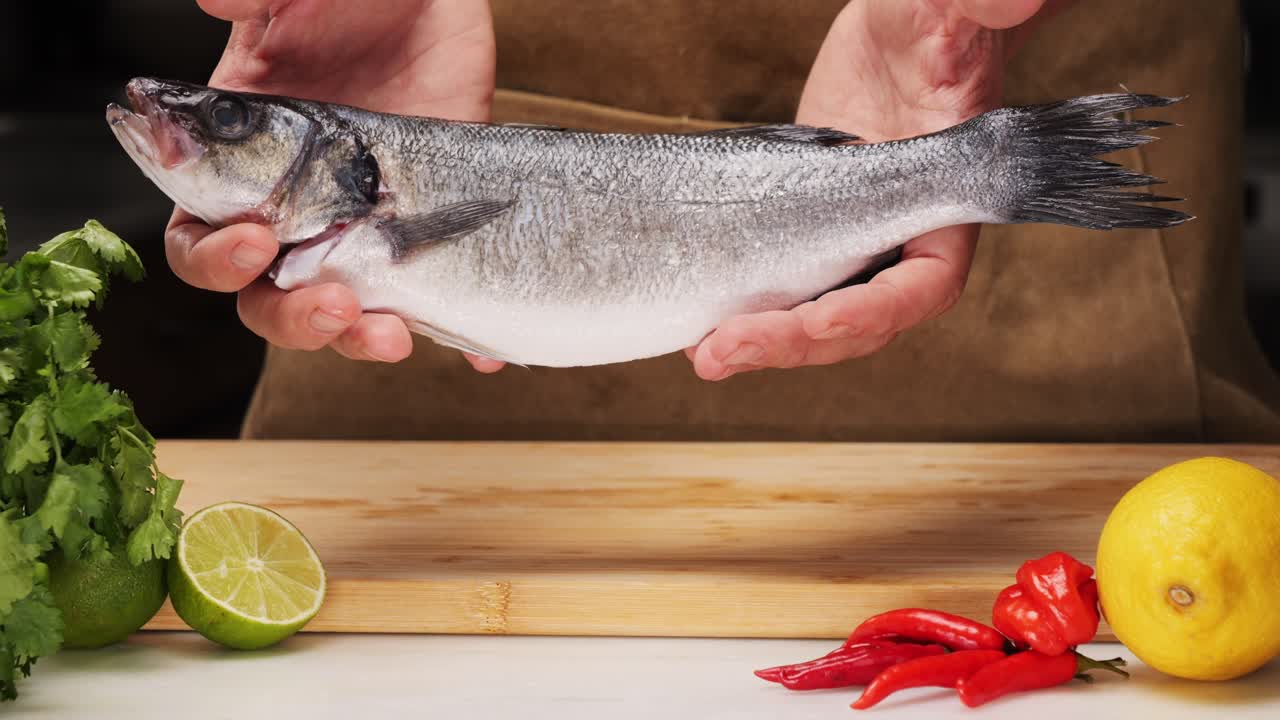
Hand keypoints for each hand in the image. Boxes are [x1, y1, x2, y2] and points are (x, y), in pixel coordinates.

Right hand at [167, 0, 503, 369]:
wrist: (435, 5)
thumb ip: (259, 0)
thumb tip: (217, 3)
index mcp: (245, 162)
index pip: (200, 234)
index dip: (215, 257)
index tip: (257, 241)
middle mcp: (299, 209)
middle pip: (265, 297)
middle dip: (290, 317)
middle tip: (330, 300)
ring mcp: (367, 228)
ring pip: (344, 311)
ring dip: (358, 338)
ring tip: (389, 333)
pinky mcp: (429, 235)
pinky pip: (438, 300)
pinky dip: (459, 337)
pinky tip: (479, 352)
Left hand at [687, 0, 1066, 380]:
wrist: (898, 34)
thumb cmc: (934, 21)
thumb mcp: (944, 13)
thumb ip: (972, 11)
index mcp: (947, 205)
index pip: (922, 285)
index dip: (870, 314)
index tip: (817, 323)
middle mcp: (902, 237)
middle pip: (856, 321)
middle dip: (791, 343)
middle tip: (720, 353)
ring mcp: (854, 239)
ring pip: (815, 314)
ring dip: (762, 342)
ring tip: (703, 355)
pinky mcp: (811, 229)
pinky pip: (786, 285)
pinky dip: (749, 310)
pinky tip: (701, 323)